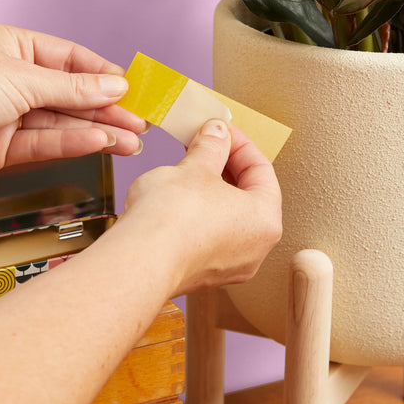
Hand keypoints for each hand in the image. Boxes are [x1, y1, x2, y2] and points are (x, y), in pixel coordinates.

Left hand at [0, 24, 145, 181]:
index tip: (132, 88)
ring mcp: (11, 114)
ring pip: (64, 122)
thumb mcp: (24, 77)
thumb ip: (73, 87)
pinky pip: (47, 142)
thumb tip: (115, 86)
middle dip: (107, 109)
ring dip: (98, 130)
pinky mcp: (5, 147)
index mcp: (16, 47)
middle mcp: (15, 80)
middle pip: (72, 95)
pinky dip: (74, 143)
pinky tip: (101, 142)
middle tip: (140, 121)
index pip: (72, 60)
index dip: (103, 75)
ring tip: (131, 140)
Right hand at [119, 119, 281, 295]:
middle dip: (224, 165)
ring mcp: (228, 265)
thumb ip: (211, 146)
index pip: (261, 170)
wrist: (138, 262)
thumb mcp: (195, 167)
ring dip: (210, 189)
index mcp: (265, 220)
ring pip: (226, 216)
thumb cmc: (172, 221)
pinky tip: (178, 197)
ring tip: (188, 167)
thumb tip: (217, 134)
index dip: (239, 143)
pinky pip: (208, 235)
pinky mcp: (202, 272)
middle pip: (247, 194)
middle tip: (205, 144)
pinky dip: (199, 213)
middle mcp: (254, 248)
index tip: (223, 131)